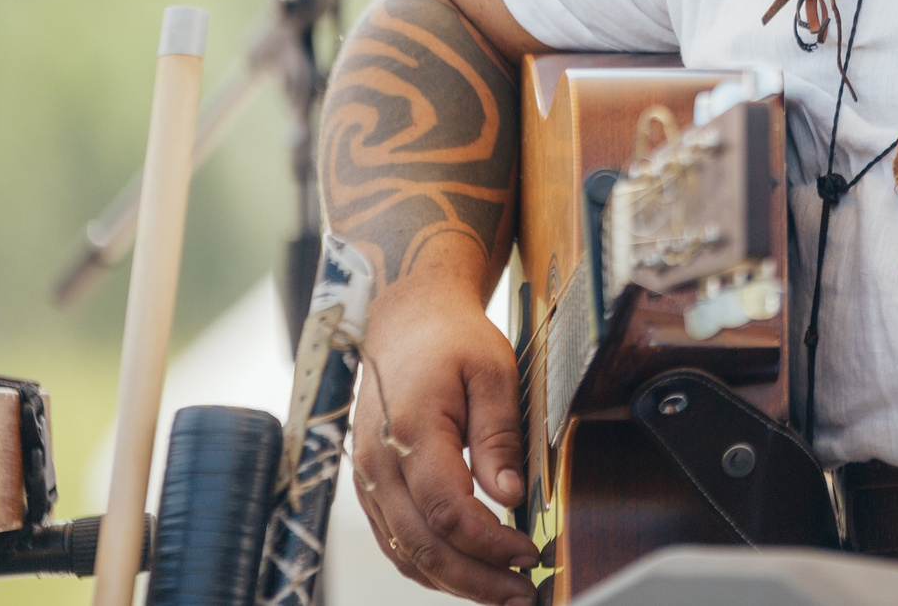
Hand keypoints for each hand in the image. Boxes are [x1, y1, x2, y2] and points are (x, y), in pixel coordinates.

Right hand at [350, 279, 539, 604]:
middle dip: (477, 581)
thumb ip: (499, 435)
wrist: (403, 319)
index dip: (490, 545)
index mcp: (410, 431)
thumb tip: (511, 495)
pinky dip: (430, 565)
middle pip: (423, 546)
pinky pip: (395, 540)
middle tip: (524, 595)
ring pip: (404, 553)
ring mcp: (366, 479)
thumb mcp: (492, 370)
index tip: (530, 556)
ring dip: (453, 582)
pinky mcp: (369, 486)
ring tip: (503, 593)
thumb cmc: (449, 339)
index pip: (447, 512)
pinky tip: (468, 572)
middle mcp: (377, 463)